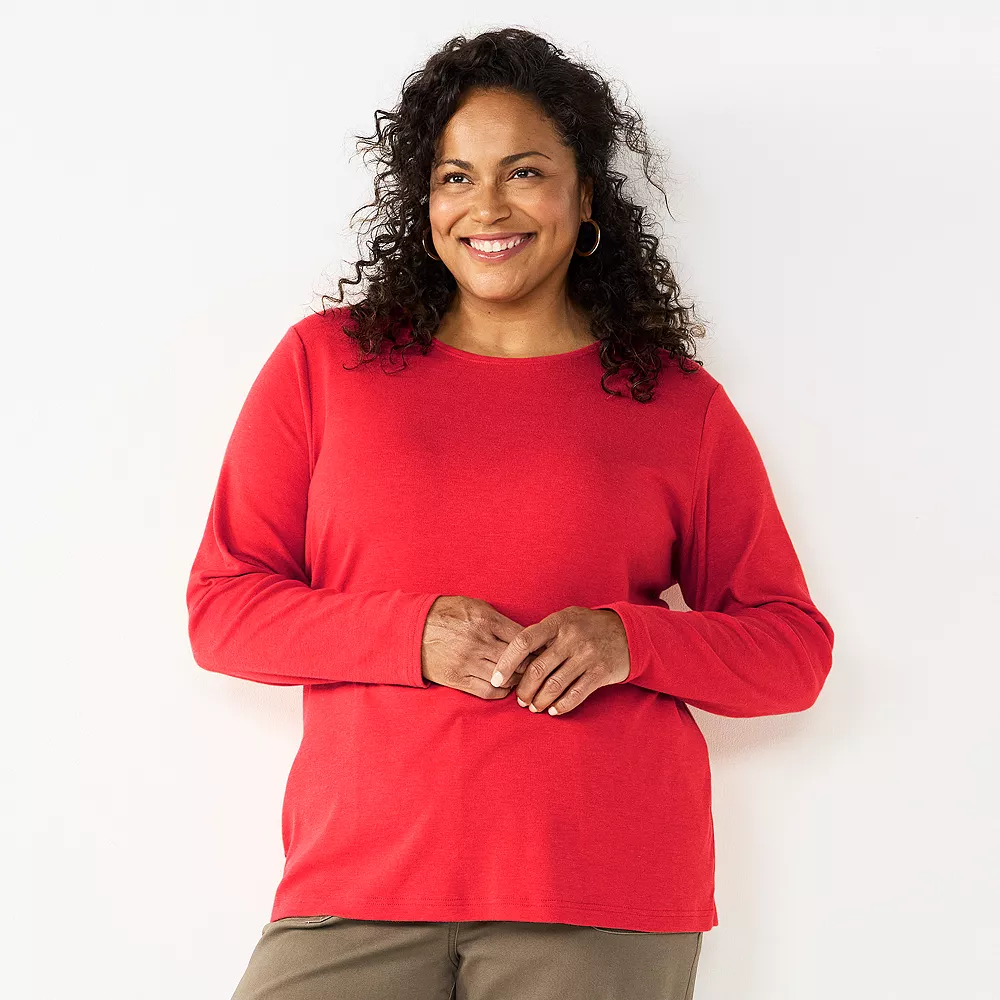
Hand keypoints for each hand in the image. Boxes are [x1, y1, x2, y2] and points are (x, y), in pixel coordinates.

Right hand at [421, 595, 536, 699]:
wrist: (411, 629)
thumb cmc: (446, 613)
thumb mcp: (474, 605)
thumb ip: (499, 619)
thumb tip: (525, 634)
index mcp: (485, 620)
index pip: (523, 638)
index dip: (535, 647)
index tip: (540, 651)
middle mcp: (479, 641)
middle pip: (519, 660)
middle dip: (530, 665)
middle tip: (535, 667)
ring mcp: (468, 662)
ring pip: (506, 678)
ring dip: (517, 680)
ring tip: (520, 677)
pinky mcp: (458, 678)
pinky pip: (488, 692)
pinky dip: (501, 692)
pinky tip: (504, 686)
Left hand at [489, 607, 629, 715]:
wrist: (628, 632)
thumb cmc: (587, 627)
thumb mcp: (565, 619)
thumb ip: (542, 634)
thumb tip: (512, 658)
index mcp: (557, 622)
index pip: (524, 642)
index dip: (506, 662)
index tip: (496, 679)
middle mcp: (571, 637)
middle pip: (537, 669)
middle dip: (524, 690)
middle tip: (520, 700)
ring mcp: (587, 655)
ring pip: (554, 685)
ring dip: (540, 701)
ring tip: (534, 707)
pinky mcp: (600, 672)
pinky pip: (575, 695)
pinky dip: (561, 706)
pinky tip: (553, 710)